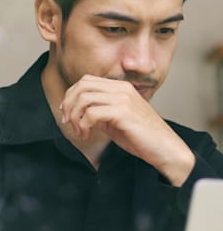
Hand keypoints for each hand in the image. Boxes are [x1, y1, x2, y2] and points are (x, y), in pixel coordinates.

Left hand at [60, 75, 194, 185]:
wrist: (165, 149)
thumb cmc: (141, 136)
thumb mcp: (114, 119)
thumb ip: (98, 111)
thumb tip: (75, 111)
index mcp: (120, 87)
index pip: (85, 81)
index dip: (71, 96)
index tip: (66, 113)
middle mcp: (122, 89)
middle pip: (82, 86)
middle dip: (69, 105)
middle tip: (67, 122)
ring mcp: (123, 99)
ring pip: (84, 99)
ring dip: (75, 117)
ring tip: (80, 132)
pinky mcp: (123, 112)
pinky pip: (91, 113)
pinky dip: (83, 125)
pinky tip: (86, 135)